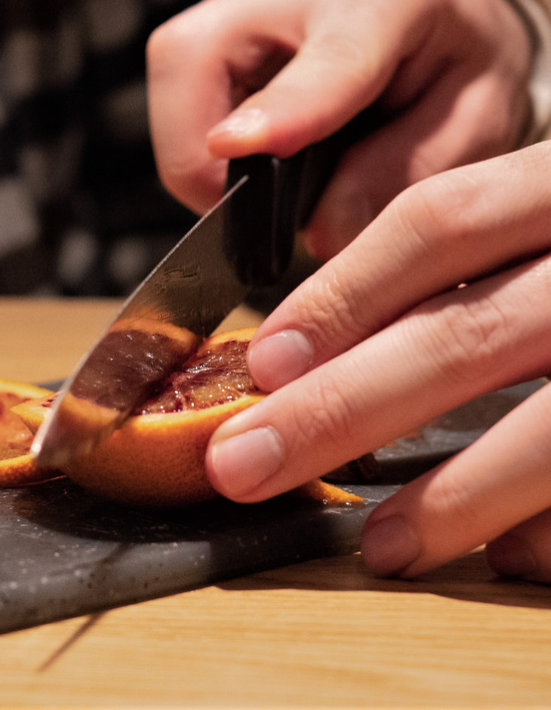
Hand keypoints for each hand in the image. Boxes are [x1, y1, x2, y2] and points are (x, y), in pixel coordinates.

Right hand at [146, 0, 531, 257]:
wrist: (436, 15)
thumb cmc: (454, 68)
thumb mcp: (471, 125)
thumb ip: (402, 174)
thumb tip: (320, 231)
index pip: (328, 57)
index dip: (281, 107)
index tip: (234, 148)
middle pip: (193, 54)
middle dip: (193, 152)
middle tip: (243, 209)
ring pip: (172, 74)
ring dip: (191, 152)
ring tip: (253, 187)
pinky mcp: (213, 24)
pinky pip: (176, 89)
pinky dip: (194, 141)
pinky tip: (245, 158)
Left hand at [204, 141, 550, 581]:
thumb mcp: (547, 208)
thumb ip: (471, 258)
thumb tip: (328, 348)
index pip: (439, 224)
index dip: (344, 293)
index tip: (267, 361)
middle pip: (464, 333)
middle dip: (345, 406)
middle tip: (247, 463)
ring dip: (455, 493)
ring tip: (379, 544)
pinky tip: (507, 560)